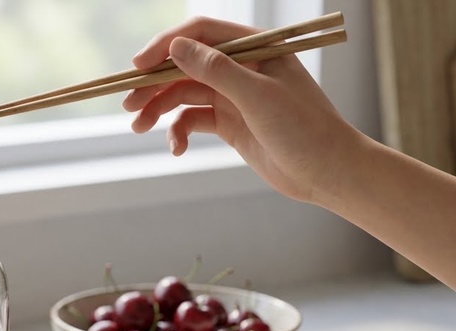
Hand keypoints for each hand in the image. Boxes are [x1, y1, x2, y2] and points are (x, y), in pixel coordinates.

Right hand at [123, 16, 360, 204]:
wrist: (328, 172)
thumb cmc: (305, 129)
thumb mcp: (258, 97)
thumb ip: (217, 70)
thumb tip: (177, 48)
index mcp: (255, 48)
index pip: (200, 34)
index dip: (165, 46)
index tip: (138, 67)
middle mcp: (241, 67)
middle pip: (185, 65)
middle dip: (154, 83)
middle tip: (127, 104)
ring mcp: (233, 95)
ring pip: (183, 93)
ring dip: (158, 109)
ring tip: (137, 127)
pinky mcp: (229, 123)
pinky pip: (192, 120)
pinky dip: (178, 132)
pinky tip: (175, 148)